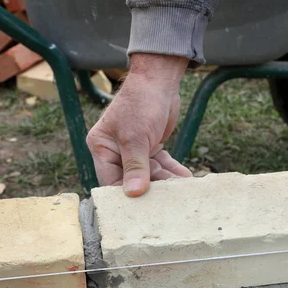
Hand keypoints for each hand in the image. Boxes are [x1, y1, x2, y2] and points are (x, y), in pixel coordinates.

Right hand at [86, 54, 191, 195]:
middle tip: (168, 200)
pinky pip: (160, 164)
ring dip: (166, 181)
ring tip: (182, 189)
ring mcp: (133, 149)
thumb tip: (133, 193)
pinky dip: (172, 170)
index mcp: (101, 147)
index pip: (110, 179)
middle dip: (151, 188)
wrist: (160, 80)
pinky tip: (185, 178)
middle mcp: (115, 150)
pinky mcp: (150, 146)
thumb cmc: (141, 103)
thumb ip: (135, 166)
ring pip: (150, 174)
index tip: (143, 207)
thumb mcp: (136, 138)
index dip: (126, 193)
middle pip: (132, 179)